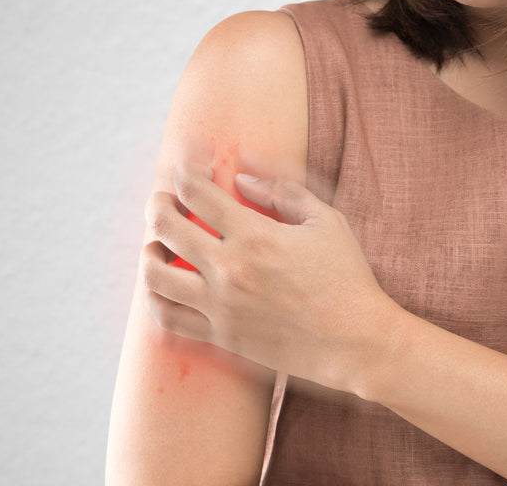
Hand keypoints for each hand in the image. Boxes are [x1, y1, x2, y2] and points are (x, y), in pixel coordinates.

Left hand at [140, 161, 404, 393]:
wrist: (356, 341)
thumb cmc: (348, 278)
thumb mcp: (326, 221)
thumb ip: (283, 192)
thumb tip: (242, 179)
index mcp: (255, 235)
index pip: (197, 192)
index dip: (187, 170)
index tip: (190, 165)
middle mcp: (229, 269)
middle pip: (165, 226)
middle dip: (159, 203)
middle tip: (164, 199)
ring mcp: (220, 306)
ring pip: (154, 275)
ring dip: (150, 251)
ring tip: (159, 245)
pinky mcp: (221, 337)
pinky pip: (167, 317)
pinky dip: (156, 298)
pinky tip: (166, 286)